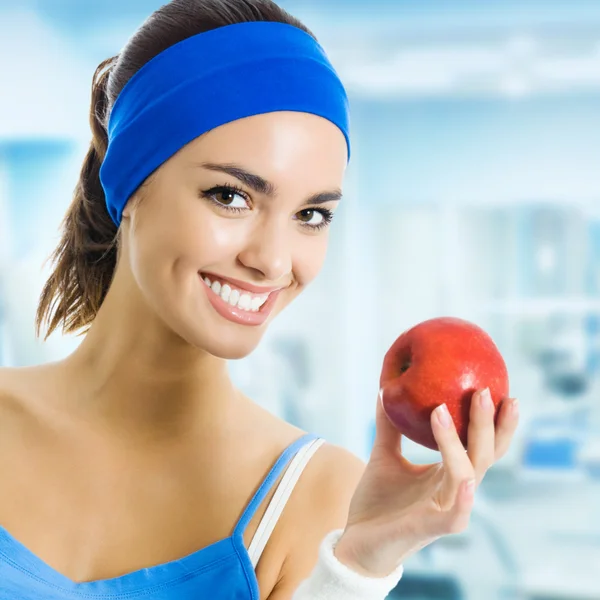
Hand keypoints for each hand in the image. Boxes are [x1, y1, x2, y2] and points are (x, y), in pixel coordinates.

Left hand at [334, 387, 518, 577]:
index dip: (493, 420)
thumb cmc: (377, 502)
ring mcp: (449, 509)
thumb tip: (385, 390)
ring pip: (468, 472)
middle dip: (489, 423)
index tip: (496, 387)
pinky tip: (468, 479)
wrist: (358, 541)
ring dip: (460, 441)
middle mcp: (455, 489)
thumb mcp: (383, 455)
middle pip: (483, 454)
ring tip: (442, 409)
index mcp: (448, 472)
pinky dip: (464, 494)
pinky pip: (457, 510)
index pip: (480, 444)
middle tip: (486, 390)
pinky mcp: (436, 528)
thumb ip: (389, 426)